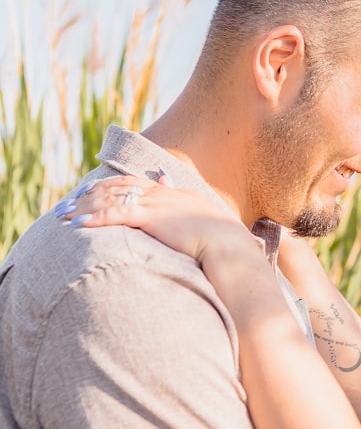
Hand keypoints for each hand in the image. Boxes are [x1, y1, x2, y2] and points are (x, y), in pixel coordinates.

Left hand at [53, 174, 252, 265]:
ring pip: (110, 199)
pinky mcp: (151, 219)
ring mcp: (155, 205)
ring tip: (63, 214)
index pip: (133, 183)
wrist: (229, 246)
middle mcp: (160, 194)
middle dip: (89, 194)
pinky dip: (94, 219)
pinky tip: (77, 224)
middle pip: (116, 187)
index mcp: (172, 194)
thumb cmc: (221, 240)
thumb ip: (184, 204)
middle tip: (68, 201)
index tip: (90, 190)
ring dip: (84, 207)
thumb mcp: (202, 218)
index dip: (110, 185)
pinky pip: (116, 215)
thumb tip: (172, 187)